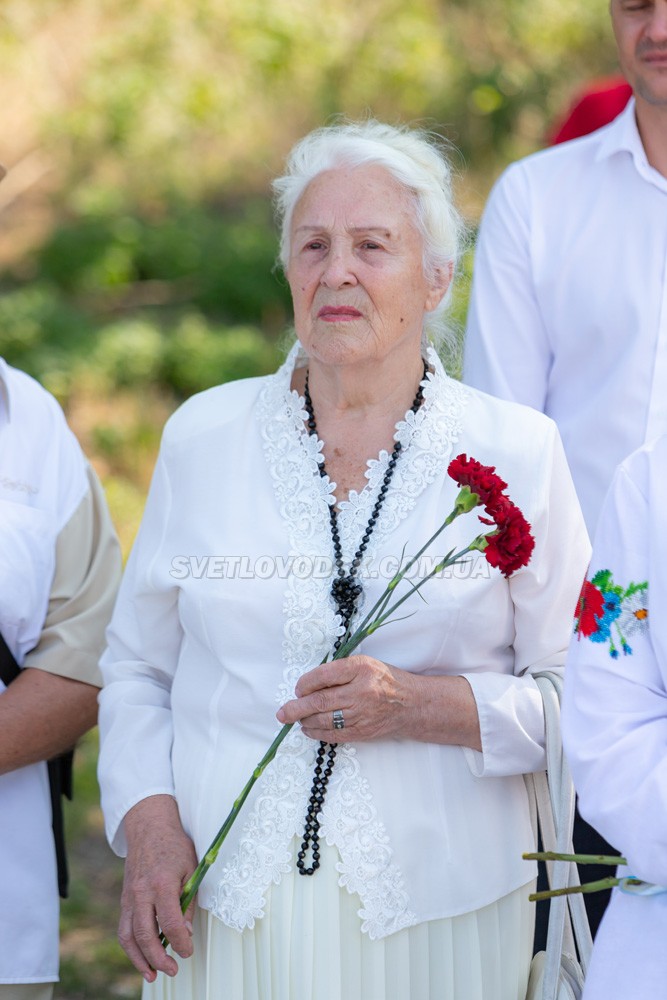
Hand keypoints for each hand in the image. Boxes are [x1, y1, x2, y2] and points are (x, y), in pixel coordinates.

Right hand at [119, 795, 198, 981]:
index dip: (180, 942)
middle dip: (158, 958)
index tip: (188, 951)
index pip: (170, 923)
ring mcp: (129, 897)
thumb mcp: (191, 868)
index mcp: (162, 883)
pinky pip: (123, 928)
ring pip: (128, 936)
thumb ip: (188, 901)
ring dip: (139, 960)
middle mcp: (141, 892)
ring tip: (152, 975)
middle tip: (173, 970)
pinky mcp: (124, 900)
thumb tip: (185, 933)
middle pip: (145, 934)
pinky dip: (130, 947)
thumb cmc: (174, 846)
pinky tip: (142, 959)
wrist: (148, 827)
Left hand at [276, 654, 411, 742]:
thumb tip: (308, 685)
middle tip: (282, 712)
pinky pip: (334, 734)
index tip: (298, 688)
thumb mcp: (366, 665)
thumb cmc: (386, 681)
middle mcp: (362, 690)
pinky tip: (308, 729)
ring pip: (324, 719)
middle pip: (320, 700)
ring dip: (305, 720)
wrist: (412, 704)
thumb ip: (340, 672)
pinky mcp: (363, 731)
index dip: (305, 683)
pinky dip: (317, 732)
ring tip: (295, 719)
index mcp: (361, 668)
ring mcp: (363, 713)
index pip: (324, 675)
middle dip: (296, 708)